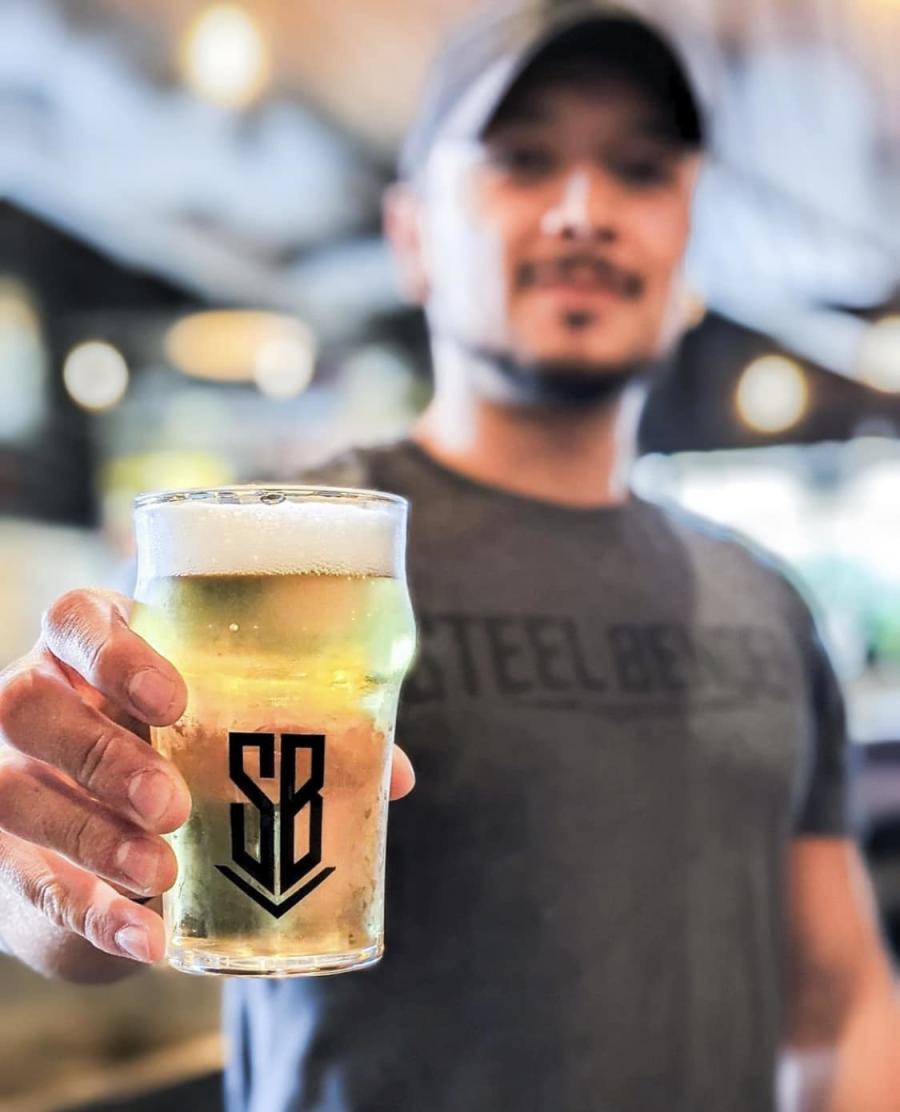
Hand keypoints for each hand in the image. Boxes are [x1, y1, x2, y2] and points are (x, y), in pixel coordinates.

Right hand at [0, 589, 415, 973]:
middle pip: (33, 703)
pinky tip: (145, 933)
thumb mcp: (228, 734)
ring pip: (16, 793)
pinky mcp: (10, 858)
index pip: (76, 619)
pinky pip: (30, 885)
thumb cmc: (184, 756)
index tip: (175, 696)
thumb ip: (301, 740)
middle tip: (172, 800)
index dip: (113, 651)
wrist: (113, 842)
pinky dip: (91, 914)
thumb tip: (394, 775)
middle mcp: (40, 703)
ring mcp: (12, 777)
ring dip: (92, 834)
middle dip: (103, 753)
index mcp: (94, 653)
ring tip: (159, 868)